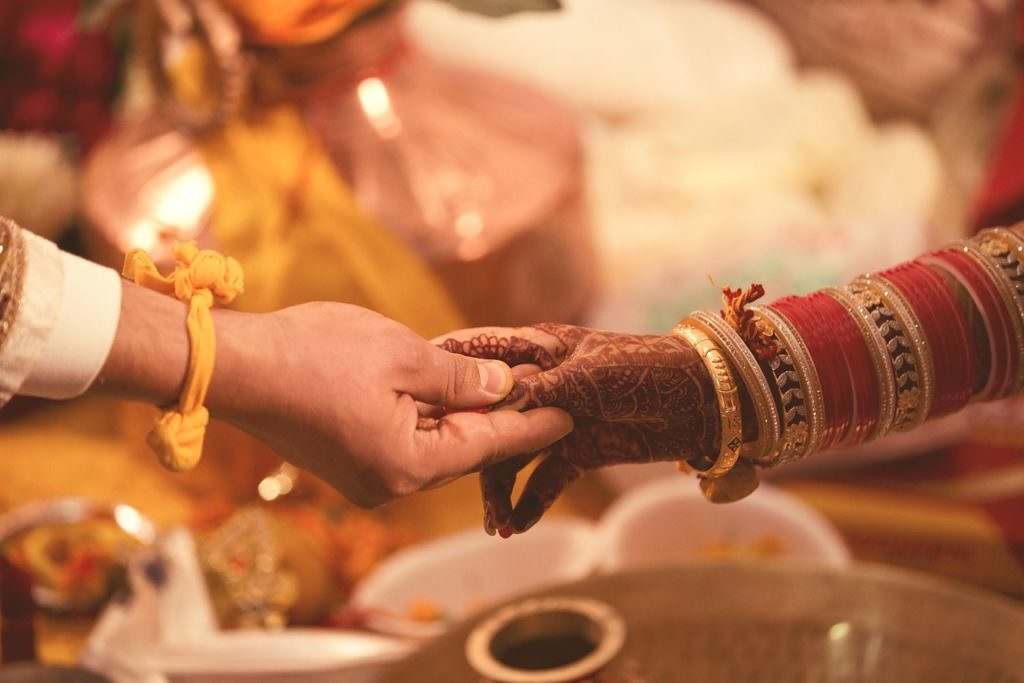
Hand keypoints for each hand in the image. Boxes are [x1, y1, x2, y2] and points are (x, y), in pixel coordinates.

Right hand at [98, 284, 573, 506]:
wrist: (234, 366)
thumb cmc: (315, 354)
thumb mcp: (402, 355)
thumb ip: (461, 377)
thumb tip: (502, 384)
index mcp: (410, 464)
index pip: (490, 445)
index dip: (532, 425)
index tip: (568, 415)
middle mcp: (391, 483)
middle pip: (464, 448)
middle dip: (500, 417)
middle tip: (540, 390)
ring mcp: (366, 476)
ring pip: (434, 443)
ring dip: (463, 413)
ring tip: (501, 383)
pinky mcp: (348, 461)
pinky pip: (405, 439)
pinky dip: (429, 415)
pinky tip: (447, 389)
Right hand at [437, 324, 719, 535]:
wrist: (704, 398)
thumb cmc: (644, 369)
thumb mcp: (584, 374)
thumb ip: (534, 390)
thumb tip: (489, 406)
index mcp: (536, 353)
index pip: (485, 377)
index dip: (455, 399)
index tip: (423, 426)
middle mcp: (540, 387)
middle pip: (493, 426)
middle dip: (481, 465)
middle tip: (472, 501)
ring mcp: (558, 421)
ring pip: (515, 459)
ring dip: (503, 492)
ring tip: (498, 528)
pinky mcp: (578, 450)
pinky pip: (545, 480)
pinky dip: (531, 503)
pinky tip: (517, 527)